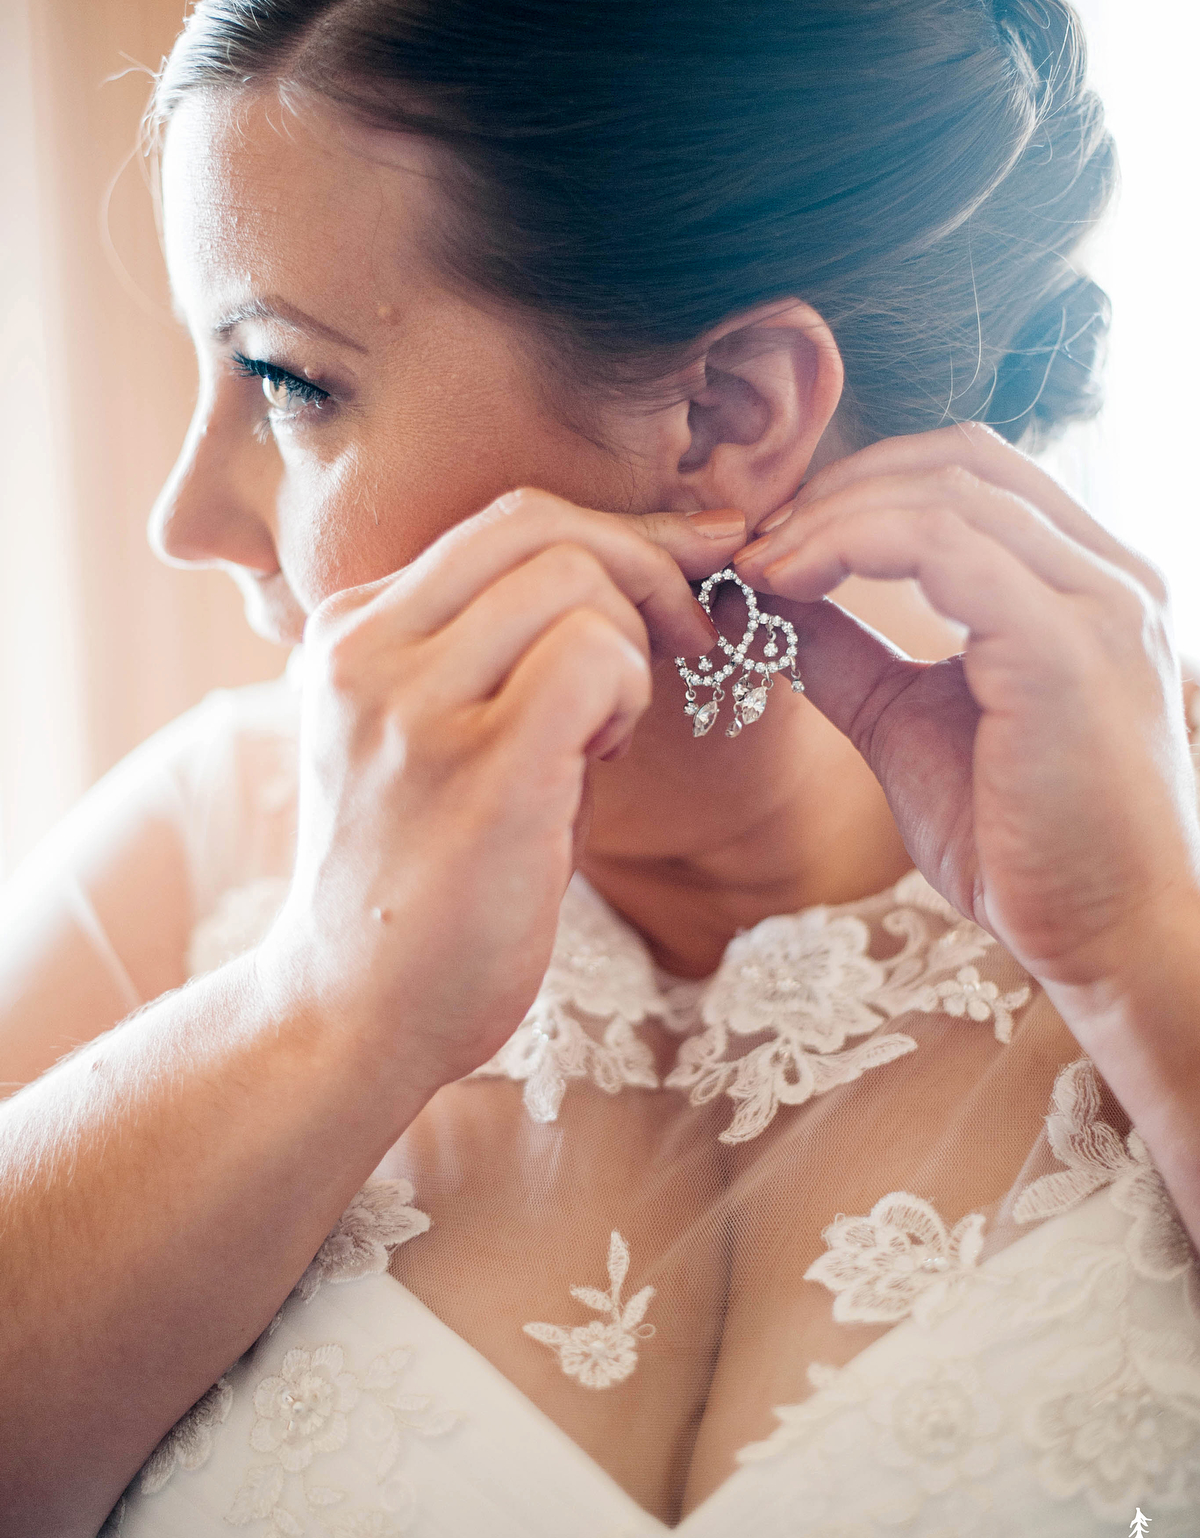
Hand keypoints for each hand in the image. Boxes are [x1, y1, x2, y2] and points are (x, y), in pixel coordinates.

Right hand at [256, 490, 743, 1103]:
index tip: (682, 572)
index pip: (501, 521)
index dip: (613, 533)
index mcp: (350, 631)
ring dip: (631, 647)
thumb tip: (629, 576)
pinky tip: (605, 759)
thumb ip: (486, 657)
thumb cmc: (414, 886)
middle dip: (644, 567)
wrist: (347, 1016)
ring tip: (606, 737)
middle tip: (686, 642)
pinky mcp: (476, 769)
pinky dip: (629, 692)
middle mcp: (365, 649)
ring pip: (574, 578)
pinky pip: (593, 655)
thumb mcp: (422, 742)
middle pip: (539, 524)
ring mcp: (412, 706)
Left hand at [735, 424, 1199, 1010]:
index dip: (862, 487)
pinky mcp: (1064, 648)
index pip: (972, 475)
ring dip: (829, 515)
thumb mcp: (909, 727)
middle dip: (839, 486)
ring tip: (758, 566)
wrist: (1108, 945)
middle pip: (958, 459)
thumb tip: (761, 600)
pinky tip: (787, 585)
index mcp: (1085, 584)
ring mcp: (1096, 604)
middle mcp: (1107, 575)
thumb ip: (846, 655)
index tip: (774, 542)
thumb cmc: (1024, 850)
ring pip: (944, 491)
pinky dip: (847, 544)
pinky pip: (943, 544)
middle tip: (754, 543)